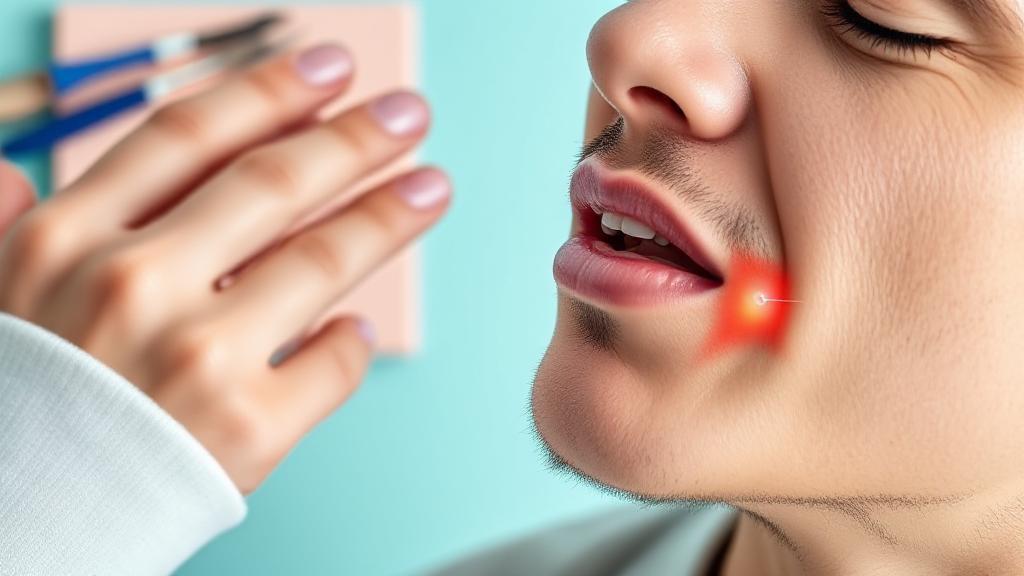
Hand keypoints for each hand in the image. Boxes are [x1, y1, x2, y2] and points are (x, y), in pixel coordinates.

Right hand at [0, 44, 450, 491]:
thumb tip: (13, 172)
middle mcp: (131, 285)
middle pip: (272, 183)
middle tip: (411, 112)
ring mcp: (195, 357)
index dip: (272, 91)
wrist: (26, 529)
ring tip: (433, 185)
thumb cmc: (22, 407)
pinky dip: (352, 339)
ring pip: (321, 260)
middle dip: (354, 139)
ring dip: (388, 214)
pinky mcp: (249, 428)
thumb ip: (11, 226)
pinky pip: (334, 360)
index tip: (334, 69)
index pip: (190, 137)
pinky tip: (358, 325)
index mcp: (65, 239)